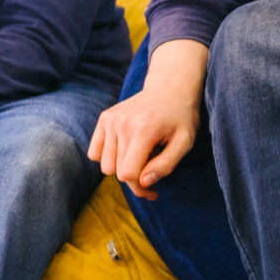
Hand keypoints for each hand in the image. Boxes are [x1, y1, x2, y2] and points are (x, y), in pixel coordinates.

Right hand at [91, 41, 205, 199]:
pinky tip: (126, 150)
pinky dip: (108, 157)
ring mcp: (110, 119)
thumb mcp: (184, 143)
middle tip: (150, 173)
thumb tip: (144, 182)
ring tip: (140, 156)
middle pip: (116, 171)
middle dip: (133, 179)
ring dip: (121, 167)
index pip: (128, 174)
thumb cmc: (181, 119)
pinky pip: (94, 153)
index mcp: (144, 130)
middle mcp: (122, 123)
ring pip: (104, 165)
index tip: (154, 190)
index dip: (141, 187)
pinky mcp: (104, 118)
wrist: (170, 89)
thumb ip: (166, 165)